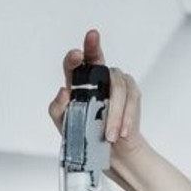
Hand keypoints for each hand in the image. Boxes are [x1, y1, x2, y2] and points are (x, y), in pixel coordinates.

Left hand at [48, 27, 144, 158]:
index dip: (75, 56)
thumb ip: (58, 109)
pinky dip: (125, 117)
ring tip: (109, 135)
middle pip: (97, 58)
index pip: (76, 63)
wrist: (111, 152)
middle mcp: (98, 77)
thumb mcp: (66, 125)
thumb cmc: (86, 135)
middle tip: (92, 37)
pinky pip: (130, 99)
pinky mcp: (132, 93)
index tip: (76, 54)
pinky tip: (121, 132)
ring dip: (113, 113)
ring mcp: (117, 83)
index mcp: (79, 82)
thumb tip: (63, 91)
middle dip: (94, 47)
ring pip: (116, 86)